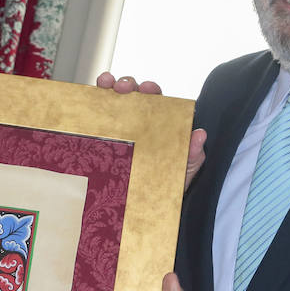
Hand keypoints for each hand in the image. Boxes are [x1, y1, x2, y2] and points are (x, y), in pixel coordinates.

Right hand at [96, 73, 205, 188]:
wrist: (146, 206)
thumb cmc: (167, 185)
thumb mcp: (184, 170)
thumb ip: (193, 155)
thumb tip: (200, 134)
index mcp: (158, 125)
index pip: (155, 101)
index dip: (151, 90)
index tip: (147, 87)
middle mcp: (138, 122)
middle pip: (132, 95)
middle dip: (127, 84)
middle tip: (122, 87)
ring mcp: (118, 129)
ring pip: (111, 101)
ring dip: (107, 87)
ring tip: (104, 84)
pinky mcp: (102, 138)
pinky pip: (94, 117)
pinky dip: (91, 102)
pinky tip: (88, 97)